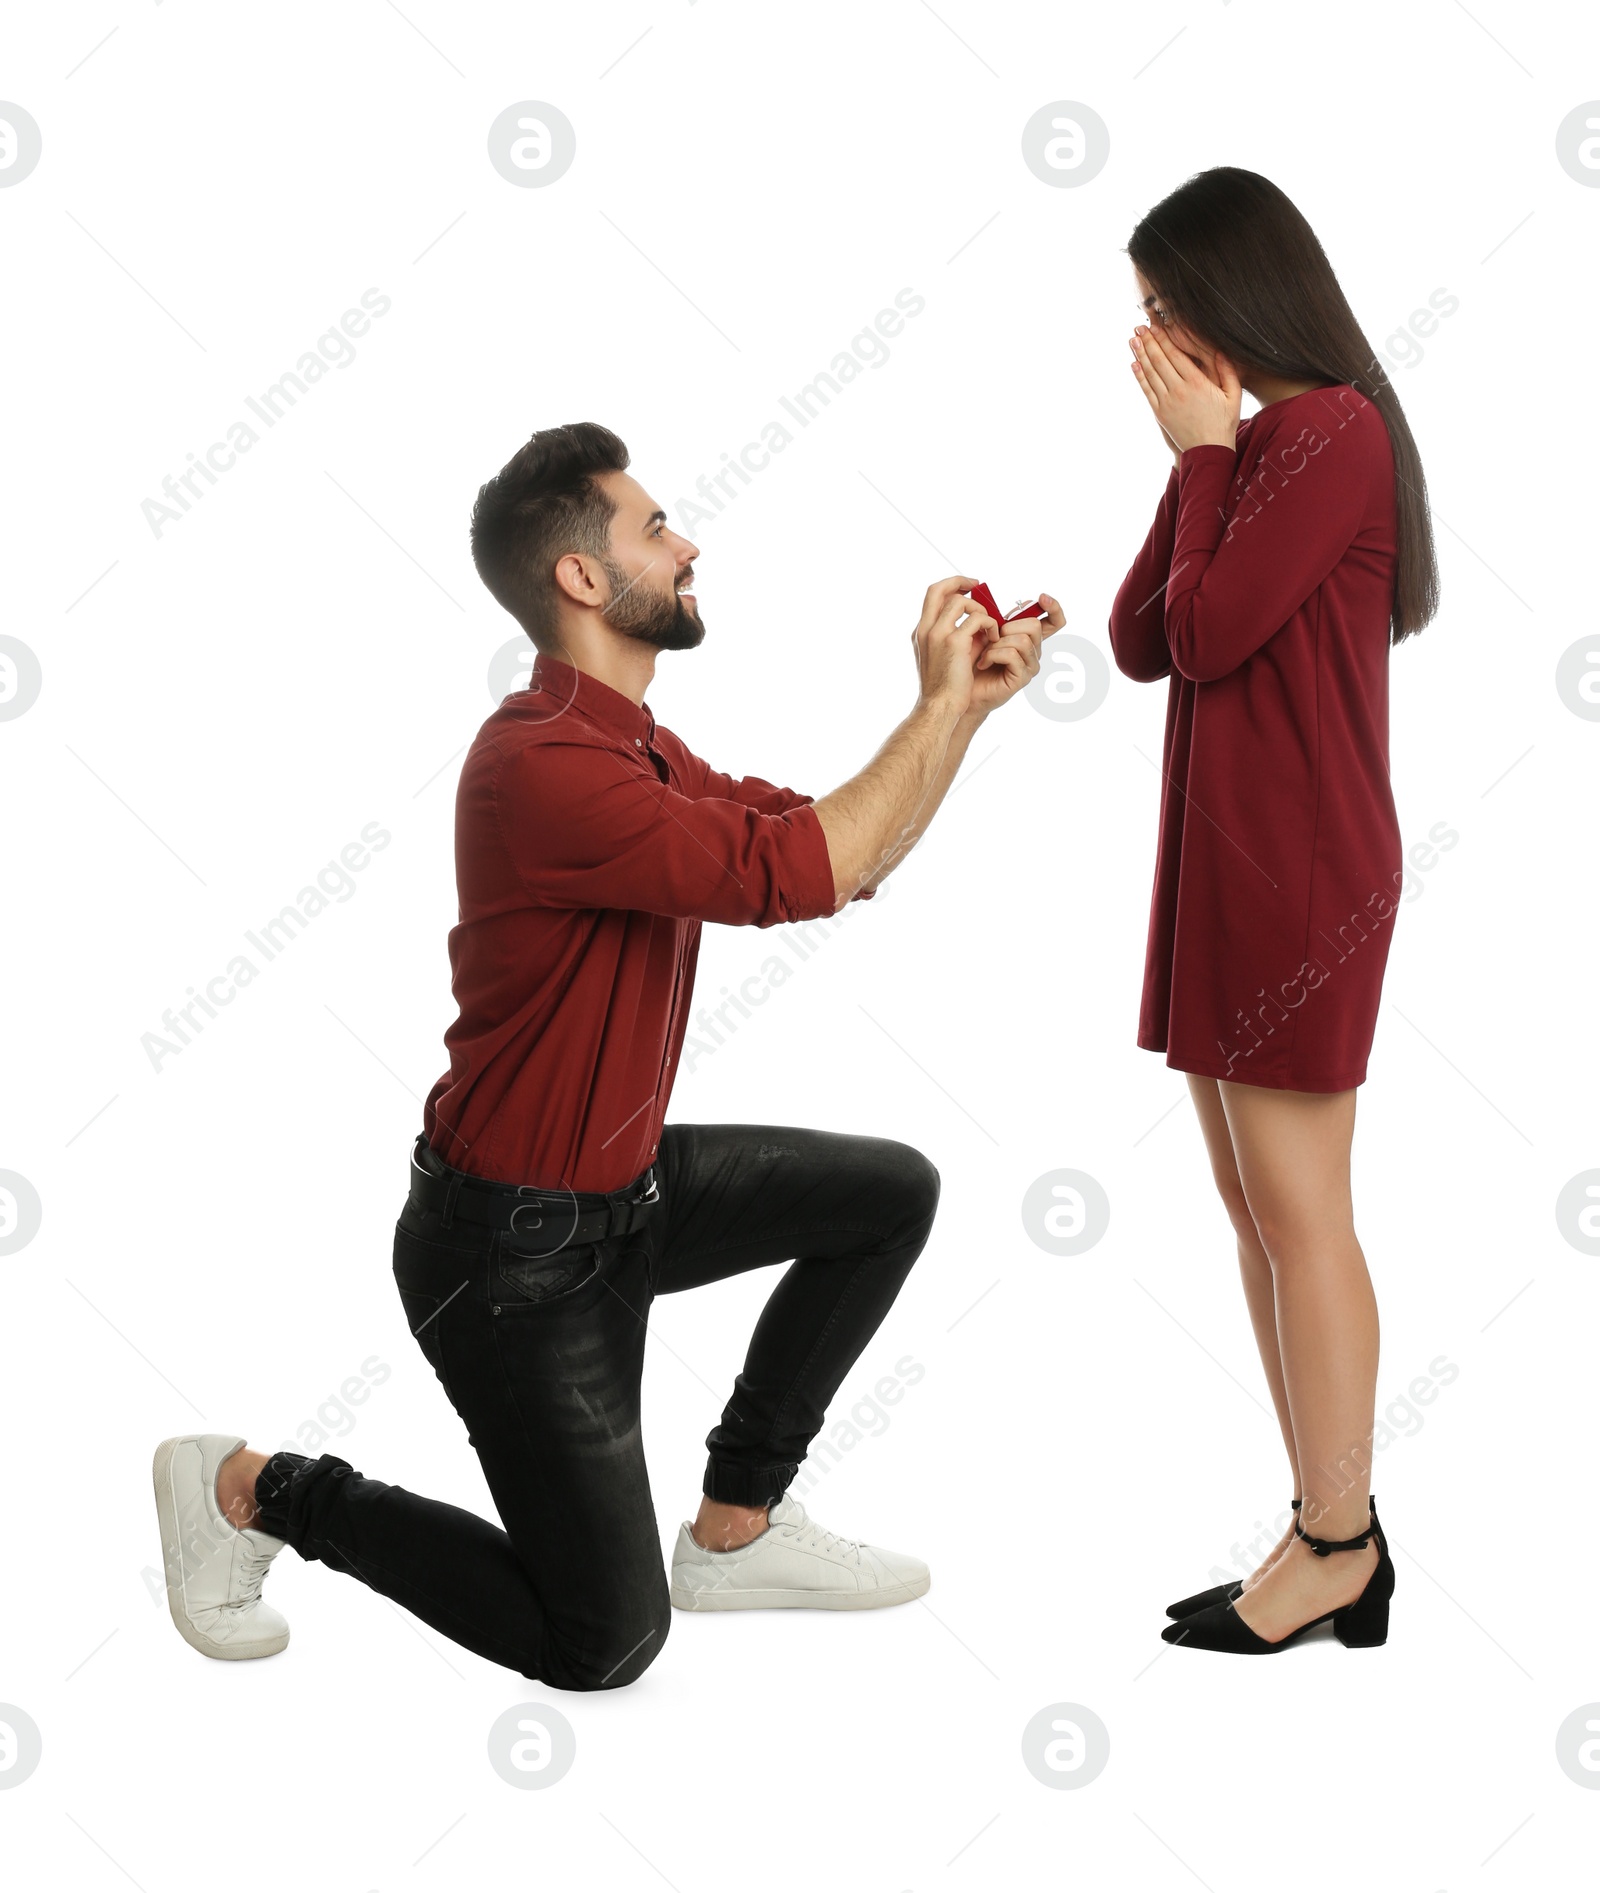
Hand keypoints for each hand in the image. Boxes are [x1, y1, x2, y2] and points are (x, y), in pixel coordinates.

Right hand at [911, 575, 995, 718]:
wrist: (939, 707)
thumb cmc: (944, 688)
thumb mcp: (944, 658)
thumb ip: (956, 637)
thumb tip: (978, 623)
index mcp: (921, 632)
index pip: (931, 596)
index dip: (950, 586)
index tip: (966, 589)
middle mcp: (925, 629)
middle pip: (939, 589)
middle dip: (960, 582)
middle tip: (977, 585)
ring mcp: (937, 634)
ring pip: (960, 602)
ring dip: (979, 610)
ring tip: (989, 628)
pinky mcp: (954, 642)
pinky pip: (978, 620)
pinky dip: (989, 626)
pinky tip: (993, 641)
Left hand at [965, 593, 1061, 717]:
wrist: (964, 685)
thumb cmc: (975, 658)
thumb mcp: (990, 632)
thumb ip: (1006, 619)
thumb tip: (1024, 603)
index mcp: (1029, 638)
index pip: (1054, 622)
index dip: (1053, 608)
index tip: (1042, 597)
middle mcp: (1034, 652)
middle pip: (1034, 626)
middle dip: (1008, 627)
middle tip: (991, 638)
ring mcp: (1030, 666)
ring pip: (1023, 640)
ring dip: (997, 643)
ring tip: (985, 653)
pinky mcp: (1022, 678)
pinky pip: (1012, 655)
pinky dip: (993, 655)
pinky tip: (983, 663)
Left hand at [1129, 326, 1240, 457]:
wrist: (1208, 451)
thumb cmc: (1224, 422)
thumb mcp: (1233, 395)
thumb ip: (1228, 371)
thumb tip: (1220, 349)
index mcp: (1198, 383)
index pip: (1176, 355)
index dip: (1164, 339)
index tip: (1155, 326)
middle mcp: (1179, 391)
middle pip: (1159, 361)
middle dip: (1148, 342)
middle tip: (1139, 327)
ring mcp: (1167, 402)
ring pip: (1150, 374)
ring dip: (1140, 355)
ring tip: (1133, 340)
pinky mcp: (1160, 414)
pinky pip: (1147, 391)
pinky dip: (1139, 377)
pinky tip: (1134, 364)